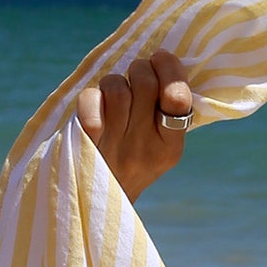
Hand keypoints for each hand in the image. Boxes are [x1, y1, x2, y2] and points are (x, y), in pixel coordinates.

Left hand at [76, 49, 192, 201]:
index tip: (160, 62)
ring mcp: (116, 146)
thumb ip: (162, 110)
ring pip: (116, 87)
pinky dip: (91, 102)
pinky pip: (90, 102)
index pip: (179, 97)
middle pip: (144, 81)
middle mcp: (145, 146)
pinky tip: (95, 116)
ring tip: (114, 98)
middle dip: (139, 69)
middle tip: (136, 80)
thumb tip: (163, 58)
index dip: (168, 67)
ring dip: (114, 82)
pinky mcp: (88, 143)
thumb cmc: (130, 165)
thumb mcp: (158, 147)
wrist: (100, 207)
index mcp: (170, 147)